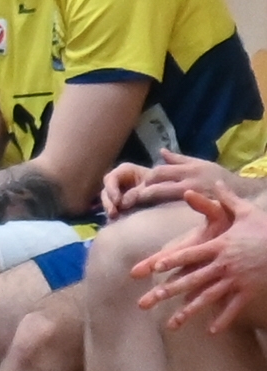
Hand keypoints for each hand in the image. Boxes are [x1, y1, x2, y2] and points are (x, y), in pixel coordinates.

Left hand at [105, 149, 234, 218]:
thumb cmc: (219, 177)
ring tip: (132, 207)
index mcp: (187, 169)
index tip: (135, 188)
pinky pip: (177, 210)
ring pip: (163, 195)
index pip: (159, 171)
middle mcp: (188, 179)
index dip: (145, 179)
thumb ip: (179, 160)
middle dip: (140, 192)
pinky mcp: (201, 206)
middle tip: (126, 201)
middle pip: (157, 183)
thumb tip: (161, 152)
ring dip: (146, 201)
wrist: (244, 191)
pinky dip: (163, 212)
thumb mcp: (200, 164)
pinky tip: (152, 219)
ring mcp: (194, 193)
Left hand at [133, 190, 266, 333]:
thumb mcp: (247, 213)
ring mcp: (236, 281)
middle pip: (192, 278)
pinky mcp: (250, 292)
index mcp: (220, 246)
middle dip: (169, 290)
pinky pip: (233, 308)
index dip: (172, 259)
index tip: (155, 266)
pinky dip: (222, 320)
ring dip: (189, 311)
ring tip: (173, 324)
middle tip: (149, 299)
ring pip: (208, 298)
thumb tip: (213, 182)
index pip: (191, 253)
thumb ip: (226, 199)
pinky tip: (210, 331)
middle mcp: (224, 265)